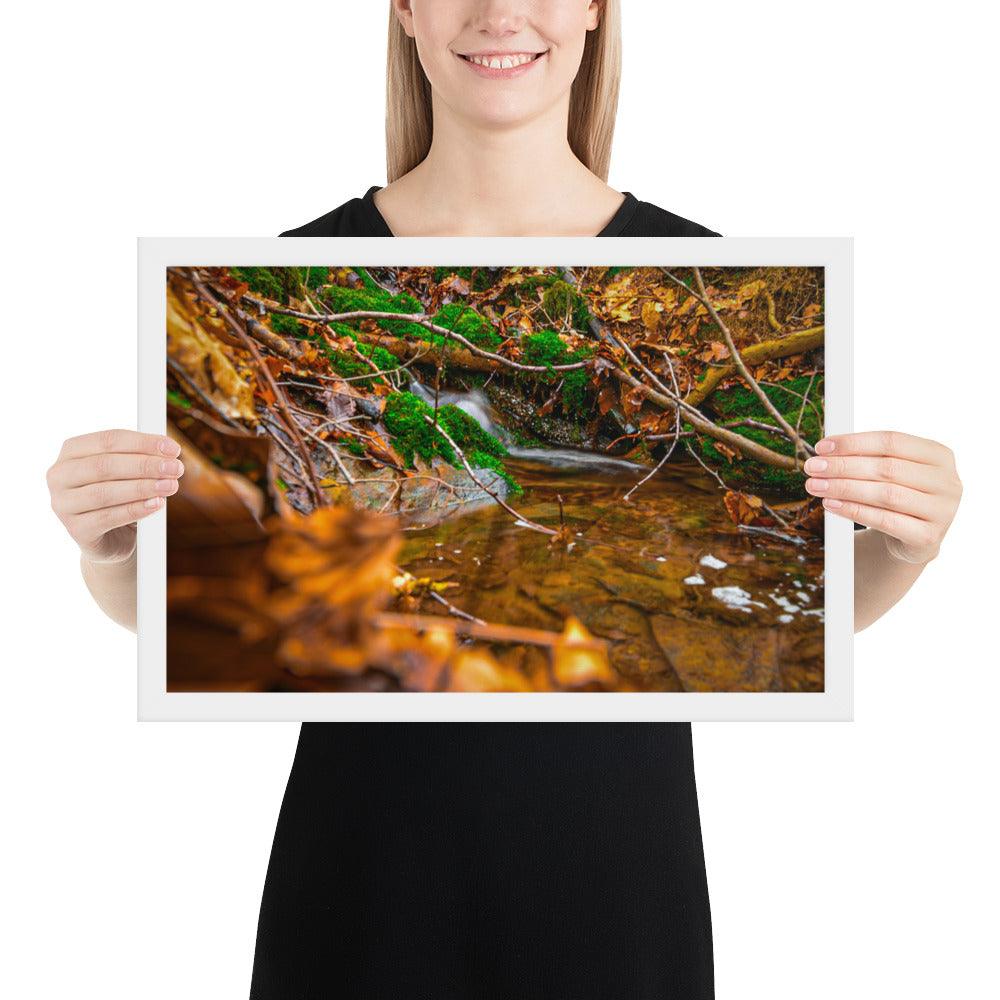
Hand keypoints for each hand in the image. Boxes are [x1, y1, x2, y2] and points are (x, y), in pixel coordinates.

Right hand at [47, 429, 184, 563]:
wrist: (112, 538)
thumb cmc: (120, 497)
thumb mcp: (129, 472)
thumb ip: (143, 458)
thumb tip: (169, 452)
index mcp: (71, 452)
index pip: (108, 440)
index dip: (143, 442)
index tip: (173, 448)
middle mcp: (59, 475)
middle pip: (105, 465)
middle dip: (145, 465)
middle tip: (175, 468)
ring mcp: (63, 504)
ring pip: (105, 492)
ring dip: (142, 487)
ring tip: (170, 486)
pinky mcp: (75, 529)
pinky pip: (108, 518)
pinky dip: (135, 509)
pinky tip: (156, 504)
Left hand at [802, 430, 961, 563]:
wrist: (914, 538)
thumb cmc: (898, 495)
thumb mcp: (891, 472)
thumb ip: (867, 457)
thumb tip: (825, 450)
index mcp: (939, 455)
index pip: (892, 441)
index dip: (854, 442)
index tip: (822, 447)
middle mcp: (947, 481)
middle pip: (888, 468)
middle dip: (844, 466)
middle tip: (812, 467)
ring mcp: (942, 511)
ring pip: (886, 494)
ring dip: (844, 488)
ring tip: (815, 486)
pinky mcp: (928, 537)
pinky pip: (885, 521)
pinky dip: (854, 511)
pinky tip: (831, 505)